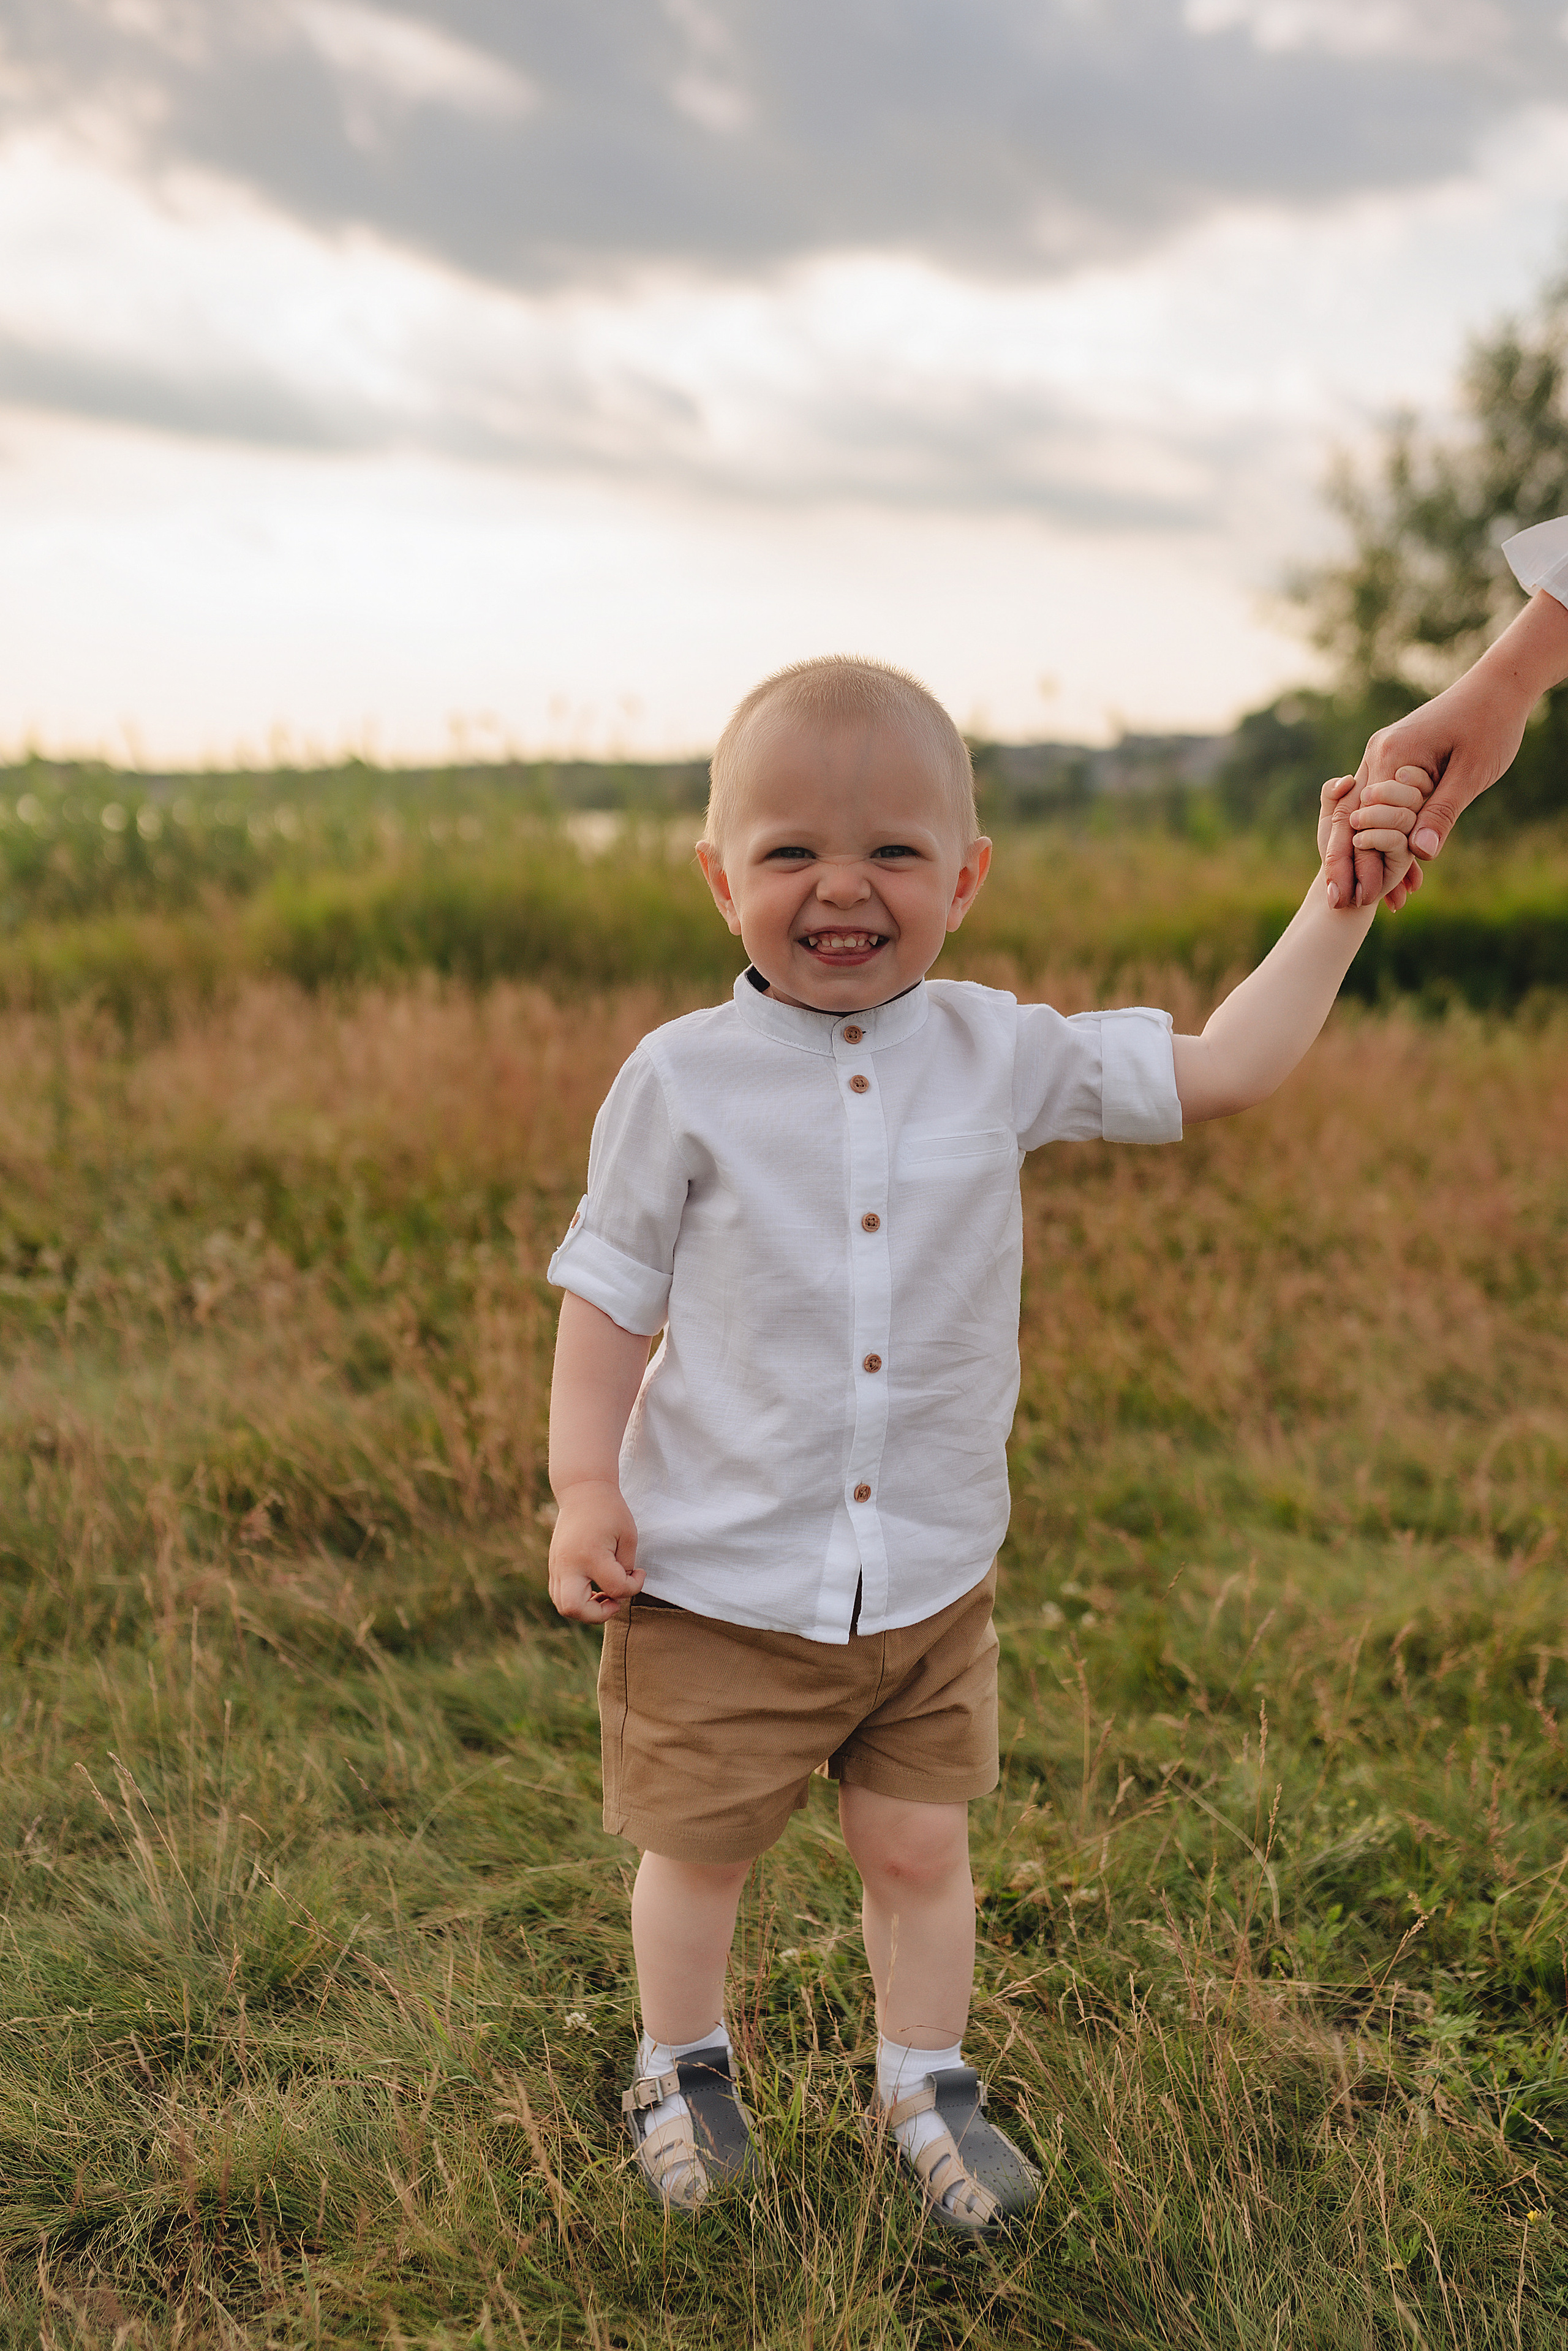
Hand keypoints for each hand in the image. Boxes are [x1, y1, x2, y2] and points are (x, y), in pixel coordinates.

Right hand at [547, 1479, 642, 1621]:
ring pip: (563, 1605)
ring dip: (585, 1609)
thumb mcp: (628, 1536)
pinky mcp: (554, 1565)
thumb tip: (619, 1589)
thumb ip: (625, 1566)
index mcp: (591, 1555)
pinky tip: (593, 1588)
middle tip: (614, 1600)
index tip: (639, 1573)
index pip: (615, 1589)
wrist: (582, 1490)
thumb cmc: (610, 1510)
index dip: (633, 1587)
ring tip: (604, 1594)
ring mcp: (557, 1566)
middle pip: (574, 1609)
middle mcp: (569, 1564)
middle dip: (598, 1614)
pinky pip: (559, 1594)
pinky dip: (576, 1599)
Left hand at [1318, 768, 1428, 904]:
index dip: (1402, 773)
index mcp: (1391, 797)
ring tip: (1354, 823)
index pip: (1409, 775)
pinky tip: (1358, 840)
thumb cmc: (1335, 842)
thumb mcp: (1329, 814)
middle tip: (1364, 799)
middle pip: (1414, 791)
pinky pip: (1398, 841)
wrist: (1337, 880)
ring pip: (1406, 815)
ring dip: (1377, 815)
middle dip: (1387, 791)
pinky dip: (1376, 837)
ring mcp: (1408, 835)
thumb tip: (1348, 781)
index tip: (1372, 782)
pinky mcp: (1404, 857)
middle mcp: (1406, 813)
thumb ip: (1331, 793)